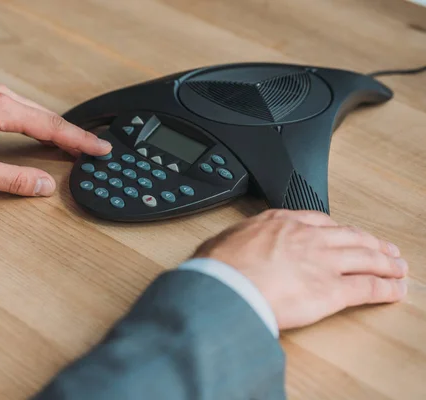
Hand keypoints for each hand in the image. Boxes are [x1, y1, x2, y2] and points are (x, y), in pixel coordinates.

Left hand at [0, 83, 111, 195]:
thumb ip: (13, 179)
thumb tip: (44, 185)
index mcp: (1, 109)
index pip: (51, 127)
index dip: (79, 140)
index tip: (100, 148)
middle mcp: (0, 95)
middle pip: (48, 116)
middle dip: (74, 134)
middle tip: (96, 147)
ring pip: (35, 111)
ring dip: (56, 128)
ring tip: (75, 143)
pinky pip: (22, 109)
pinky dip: (39, 122)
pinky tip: (43, 130)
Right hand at [194, 209, 407, 329]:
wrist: (226, 287)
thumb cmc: (218, 268)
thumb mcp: (222, 241)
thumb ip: (236, 241)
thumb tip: (226, 248)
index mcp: (281, 223)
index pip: (320, 222)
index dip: (339, 230)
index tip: (345, 234)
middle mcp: (307, 238)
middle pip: (350, 237)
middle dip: (371, 243)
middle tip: (384, 248)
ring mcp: (322, 262)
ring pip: (366, 257)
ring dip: (386, 262)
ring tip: (398, 267)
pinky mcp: (332, 290)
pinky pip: (368, 287)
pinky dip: (386, 288)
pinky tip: (395, 290)